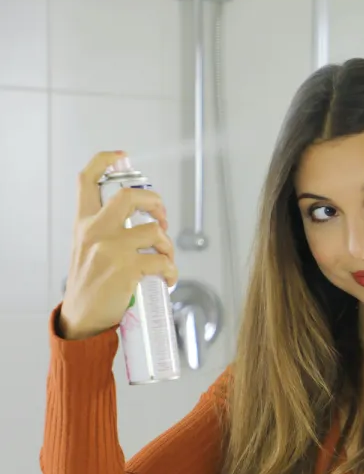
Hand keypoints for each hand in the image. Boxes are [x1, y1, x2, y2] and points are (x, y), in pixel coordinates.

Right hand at [59, 151, 176, 339]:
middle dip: (156, 203)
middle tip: (162, 221)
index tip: (122, 156)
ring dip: (168, 247)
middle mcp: (94, 231)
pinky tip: (166, 279)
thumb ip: (106, 231)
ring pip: (154, 231)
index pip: (87, 181)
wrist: (82, 316)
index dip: (104, 161)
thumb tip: (144, 223)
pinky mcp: (126, 268)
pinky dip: (171, 271)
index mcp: (83, 223)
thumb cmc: (90, 283)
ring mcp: (110, 248)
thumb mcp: (87, 249)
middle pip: (130, 196)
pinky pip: (162, 261)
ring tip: (165, 261)